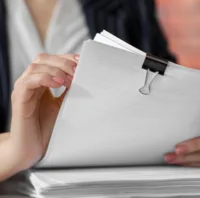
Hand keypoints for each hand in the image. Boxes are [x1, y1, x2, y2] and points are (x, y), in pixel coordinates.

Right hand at [8, 53, 78, 171]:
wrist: (32, 149)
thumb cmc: (46, 128)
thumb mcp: (63, 105)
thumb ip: (69, 92)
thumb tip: (85, 79)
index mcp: (41, 82)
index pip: (51, 61)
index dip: (66, 58)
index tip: (81, 61)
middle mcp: (31, 83)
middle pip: (43, 59)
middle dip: (63, 62)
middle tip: (77, 70)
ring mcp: (24, 90)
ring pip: (36, 67)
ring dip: (56, 70)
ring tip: (70, 79)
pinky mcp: (20, 99)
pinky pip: (28, 82)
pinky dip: (45, 78)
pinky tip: (59, 84)